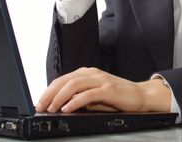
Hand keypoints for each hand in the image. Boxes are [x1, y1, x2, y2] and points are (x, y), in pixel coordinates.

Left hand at [35, 67, 170, 113]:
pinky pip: (87, 94)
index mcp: (87, 73)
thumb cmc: (118, 97)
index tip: (40, 102)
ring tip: (52, 108)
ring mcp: (100, 80)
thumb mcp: (95, 97)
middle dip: (50, 94)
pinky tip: (67, 108)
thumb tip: (63, 104)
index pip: (63, 79)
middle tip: (41, 106)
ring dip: (59, 97)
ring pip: (74, 85)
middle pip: (65, 80)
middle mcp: (92, 73)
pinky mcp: (108, 89)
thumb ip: (80, 97)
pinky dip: (75, 101)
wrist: (141, 95)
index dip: (49, 90)